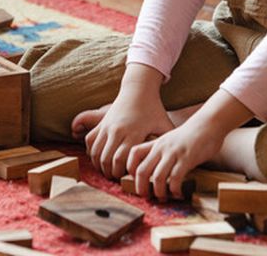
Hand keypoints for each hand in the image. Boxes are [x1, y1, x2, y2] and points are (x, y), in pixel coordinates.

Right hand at [80, 64, 173, 178]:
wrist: (138, 89)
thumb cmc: (154, 109)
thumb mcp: (164, 124)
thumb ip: (168, 142)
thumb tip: (176, 159)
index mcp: (133, 132)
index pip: (121, 160)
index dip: (122, 173)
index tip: (128, 177)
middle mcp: (117, 130)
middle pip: (107, 159)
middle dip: (111, 173)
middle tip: (118, 178)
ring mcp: (107, 126)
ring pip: (96, 153)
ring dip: (100, 165)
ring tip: (109, 171)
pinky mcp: (101, 123)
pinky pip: (90, 141)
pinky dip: (92, 153)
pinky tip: (100, 158)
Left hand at [128, 120, 223, 200]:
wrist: (209, 123)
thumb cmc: (191, 135)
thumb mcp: (171, 141)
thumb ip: (163, 153)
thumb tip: (156, 172)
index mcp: (156, 143)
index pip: (134, 154)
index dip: (131, 170)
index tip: (138, 180)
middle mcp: (161, 148)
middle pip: (141, 171)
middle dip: (141, 188)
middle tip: (146, 197)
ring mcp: (174, 153)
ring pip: (157, 177)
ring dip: (159, 193)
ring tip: (164, 198)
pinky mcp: (187, 158)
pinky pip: (175, 179)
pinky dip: (175, 191)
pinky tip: (179, 194)